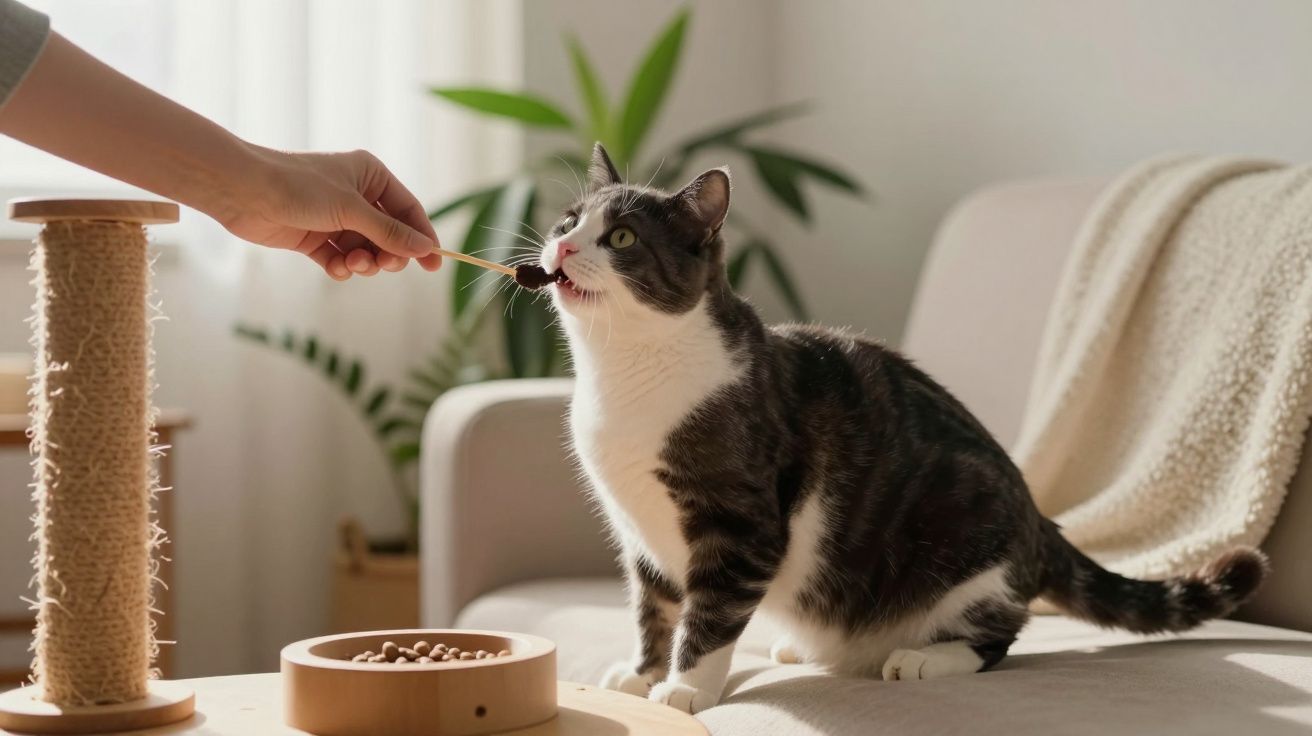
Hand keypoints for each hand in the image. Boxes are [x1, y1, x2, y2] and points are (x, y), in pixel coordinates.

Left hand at [219, 146, 442, 279]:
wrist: (242, 190)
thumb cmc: (297, 187)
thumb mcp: (351, 210)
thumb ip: (389, 232)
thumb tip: (426, 248)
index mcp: (370, 175)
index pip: (408, 210)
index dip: (422, 237)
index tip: (434, 265)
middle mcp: (355, 195)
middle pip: (389, 235)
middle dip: (388, 253)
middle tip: (384, 265)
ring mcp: (334, 218)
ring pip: (365, 250)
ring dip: (364, 262)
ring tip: (352, 264)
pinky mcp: (314, 237)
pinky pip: (340, 258)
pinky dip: (341, 267)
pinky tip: (335, 268)